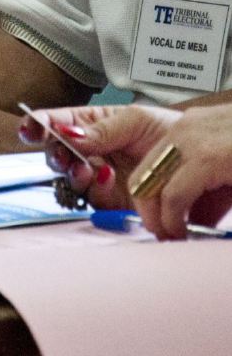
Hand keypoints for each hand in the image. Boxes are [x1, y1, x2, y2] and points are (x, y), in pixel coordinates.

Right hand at [19, 105, 180, 209]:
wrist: (193, 163)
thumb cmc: (168, 133)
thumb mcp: (135, 120)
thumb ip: (100, 129)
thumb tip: (68, 135)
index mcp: (89, 125)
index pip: (56, 123)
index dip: (38, 125)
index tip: (31, 129)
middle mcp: (86, 152)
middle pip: (54, 154)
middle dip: (55, 154)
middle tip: (64, 154)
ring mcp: (94, 177)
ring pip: (67, 179)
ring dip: (73, 174)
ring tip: (88, 168)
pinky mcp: (107, 200)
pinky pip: (89, 199)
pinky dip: (95, 190)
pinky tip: (107, 179)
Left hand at [128, 105, 231, 238]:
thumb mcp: (229, 172)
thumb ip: (207, 192)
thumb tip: (189, 220)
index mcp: (191, 130)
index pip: (149, 167)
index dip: (150, 201)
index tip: (160, 223)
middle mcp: (185, 129)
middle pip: (142, 176)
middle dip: (148, 211)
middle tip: (163, 234)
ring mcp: (193, 138)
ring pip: (149, 186)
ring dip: (158, 217)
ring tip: (172, 235)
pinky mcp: (208, 155)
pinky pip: (173, 195)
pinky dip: (172, 219)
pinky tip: (183, 231)